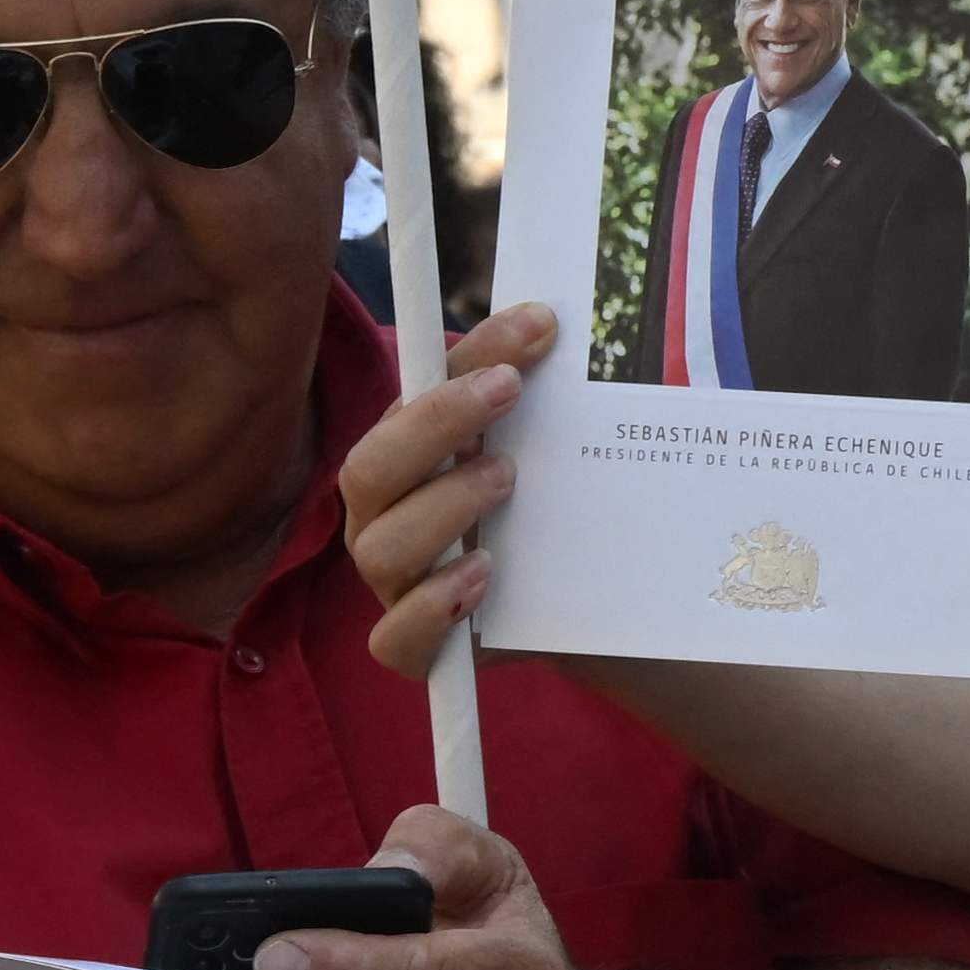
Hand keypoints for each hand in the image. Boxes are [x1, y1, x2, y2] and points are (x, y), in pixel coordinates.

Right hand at [341, 303, 556, 680]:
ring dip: (442, 506)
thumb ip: (558, 397)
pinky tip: (481, 578)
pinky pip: (394, 638)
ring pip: (380, 547)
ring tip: (507, 480)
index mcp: (413, 454)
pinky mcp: (419, 645)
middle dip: (434, 421)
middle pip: (369, 466)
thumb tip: (574, 329)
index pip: (417, 393)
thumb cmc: (563, 509)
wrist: (601, 605)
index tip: (537, 324)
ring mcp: (398, 580)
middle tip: (509, 392)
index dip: (466, 354)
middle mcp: (389, 513)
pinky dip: (430, 608)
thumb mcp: (565, 450)